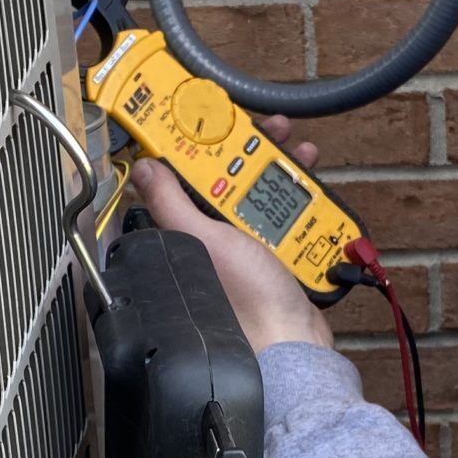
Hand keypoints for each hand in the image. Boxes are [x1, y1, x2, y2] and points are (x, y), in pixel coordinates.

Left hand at [129, 118, 332, 354]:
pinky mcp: (275, 254)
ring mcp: (247, 245)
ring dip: (281, 168)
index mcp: (190, 230)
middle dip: (249, 149)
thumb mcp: (203, 240)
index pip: (186, 174)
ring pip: (260, 192)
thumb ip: (171, 204)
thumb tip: (145, 169)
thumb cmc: (248, 303)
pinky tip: (311, 187)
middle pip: (228, 177)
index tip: (211, 117)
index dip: (198, 141)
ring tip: (298, 151)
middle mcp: (215, 236)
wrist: (292, 340)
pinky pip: (284, 215)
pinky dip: (299, 198)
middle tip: (268, 129)